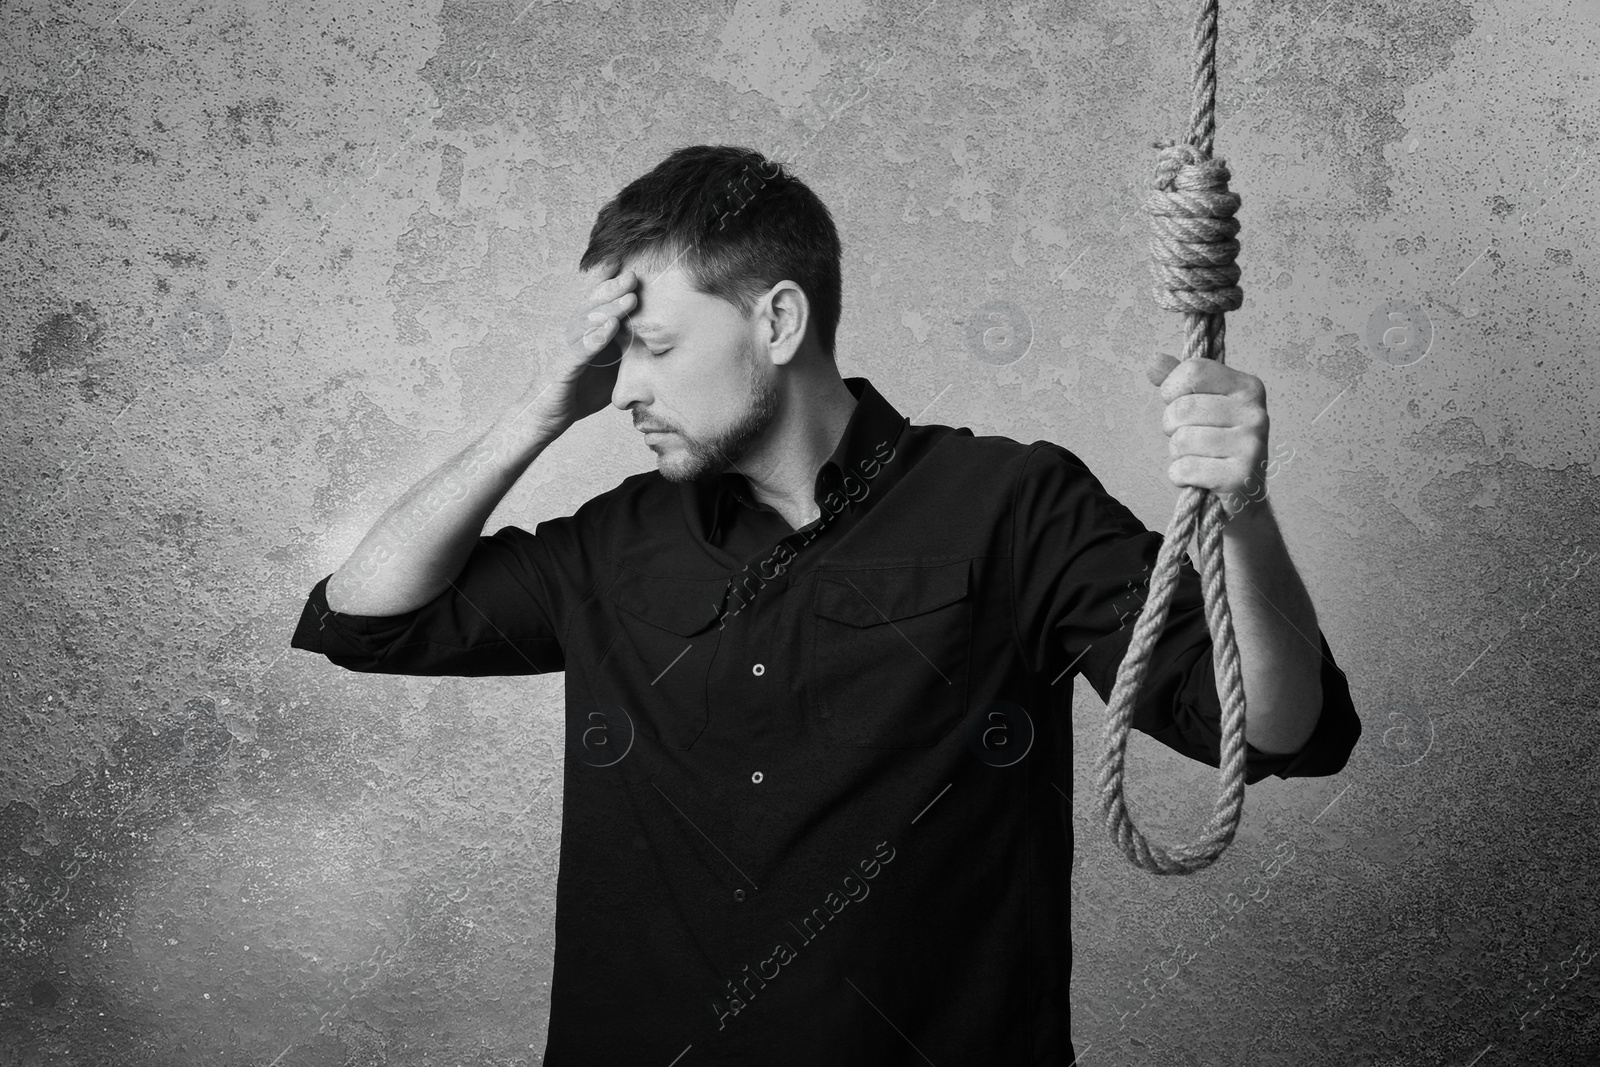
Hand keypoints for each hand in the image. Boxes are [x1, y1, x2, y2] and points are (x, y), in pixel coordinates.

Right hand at [538, 260, 638, 432]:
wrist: (544, 419)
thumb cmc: (577, 393)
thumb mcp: (609, 371)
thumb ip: (624, 354)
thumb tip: (652, 342)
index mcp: (584, 335)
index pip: (597, 304)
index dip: (609, 284)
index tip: (627, 265)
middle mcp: (572, 337)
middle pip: (592, 307)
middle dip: (613, 289)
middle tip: (633, 274)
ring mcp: (565, 351)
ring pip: (587, 324)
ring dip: (609, 309)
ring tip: (629, 296)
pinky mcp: (562, 370)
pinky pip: (580, 352)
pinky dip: (596, 338)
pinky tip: (610, 327)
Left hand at [1146, 351, 1269, 519]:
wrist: (1242, 494)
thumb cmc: (1216, 445)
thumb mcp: (1200, 405)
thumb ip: (1178, 380)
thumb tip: (1153, 361)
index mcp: (1248, 386)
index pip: (1193, 370)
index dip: (1171, 389)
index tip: (1176, 403)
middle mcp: (1255, 412)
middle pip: (1182, 408)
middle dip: (1171, 428)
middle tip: (1188, 439)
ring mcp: (1251, 445)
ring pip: (1182, 440)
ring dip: (1177, 454)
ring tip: (1196, 458)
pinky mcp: (1241, 476)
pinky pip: (1186, 469)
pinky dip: (1180, 476)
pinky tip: (1197, 477)